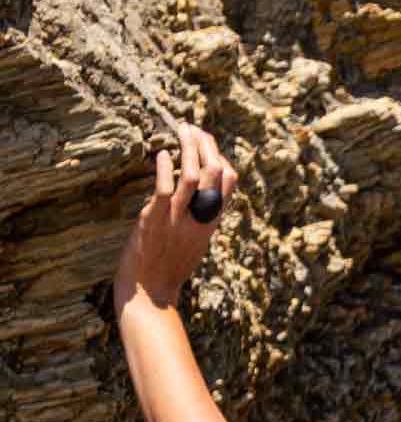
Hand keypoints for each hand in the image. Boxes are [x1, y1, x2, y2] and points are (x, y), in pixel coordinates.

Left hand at [113, 123, 238, 315]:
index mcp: (210, 223)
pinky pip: (166, 189)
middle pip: (217, 173)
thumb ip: (198, 219)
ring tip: (181, 129)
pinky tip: (163, 154)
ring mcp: (178, 219)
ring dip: (189, 147)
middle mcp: (199, 218)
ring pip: (194, 175)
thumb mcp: (193, 243)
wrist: (149, 293)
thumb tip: (199, 195)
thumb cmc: (167, 269)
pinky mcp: (156, 220)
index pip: (229, 183)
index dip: (221, 157)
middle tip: (192, 127)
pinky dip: (166, 168)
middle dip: (207, 144)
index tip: (206, 143)